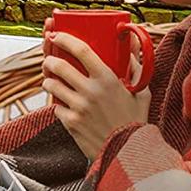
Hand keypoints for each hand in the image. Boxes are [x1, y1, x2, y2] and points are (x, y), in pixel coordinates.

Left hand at [42, 31, 151, 160]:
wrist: (128, 155)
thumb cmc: (135, 122)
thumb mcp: (141, 92)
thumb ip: (135, 67)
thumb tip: (131, 45)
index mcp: (108, 80)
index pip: (81, 50)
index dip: (65, 39)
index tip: (56, 35)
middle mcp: (90, 92)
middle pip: (59, 66)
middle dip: (49, 60)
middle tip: (49, 60)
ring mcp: (78, 108)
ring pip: (51, 85)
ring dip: (48, 80)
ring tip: (52, 80)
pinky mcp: (70, 123)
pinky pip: (55, 107)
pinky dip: (57, 103)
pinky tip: (64, 103)